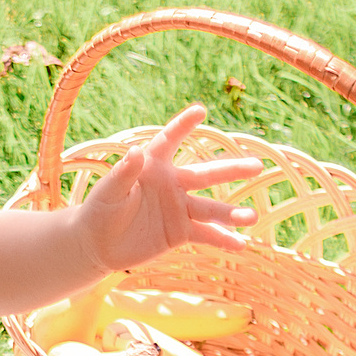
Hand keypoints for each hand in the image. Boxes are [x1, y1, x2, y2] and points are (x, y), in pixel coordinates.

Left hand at [75, 105, 259, 272]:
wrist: (98, 244)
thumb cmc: (99, 211)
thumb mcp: (108, 192)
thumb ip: (123, 173)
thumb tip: (135, 151)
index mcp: (153, 166)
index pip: (169, 141)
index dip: (183, 126)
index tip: (200, 110)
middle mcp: (172, 184)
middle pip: (205, 175)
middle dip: (231, 170)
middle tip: (257, 165)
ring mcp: (179, 208)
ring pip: (210, 208)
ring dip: (232, 214)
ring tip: (252, 217)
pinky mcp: (180, 232)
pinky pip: (205, 234)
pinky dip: (222, 239)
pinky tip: (240, 244)